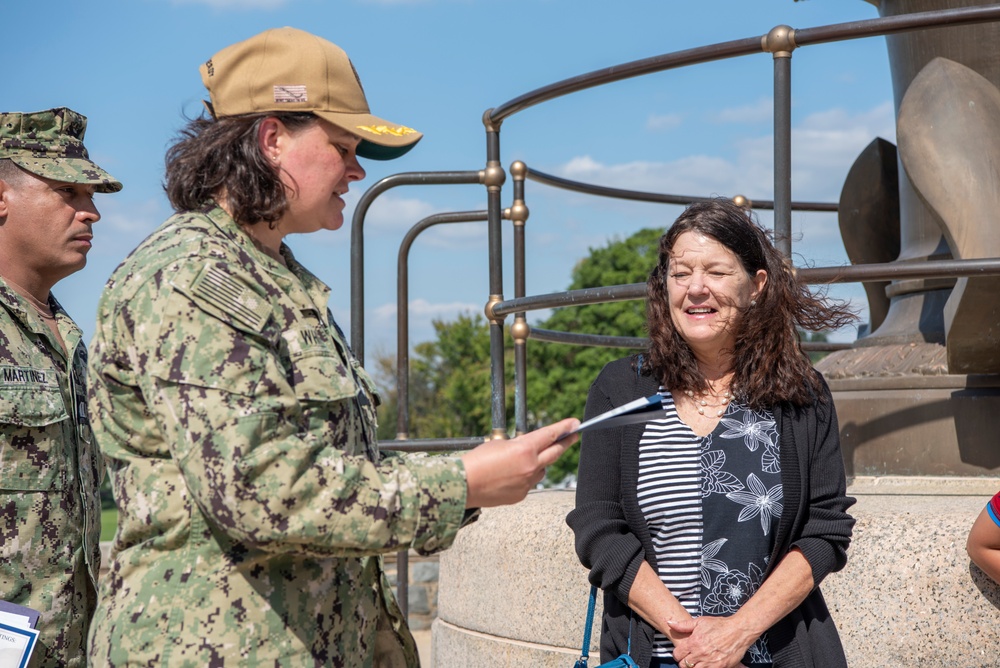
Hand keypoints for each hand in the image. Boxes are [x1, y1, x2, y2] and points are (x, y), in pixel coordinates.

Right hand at [461, 418, 578, 507]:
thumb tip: (527, 447)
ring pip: (541, 470)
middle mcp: (530, 466)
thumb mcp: (499, 444)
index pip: (550, 435)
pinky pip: (528, 483)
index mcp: (524, 449)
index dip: (564, 427)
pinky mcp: (521, 495)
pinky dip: (524, 478)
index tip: (575, 424)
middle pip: (555, 453)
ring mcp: (527, 482)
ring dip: (538, 463)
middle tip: (574, 436)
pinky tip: (509, 476)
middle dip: (565, 443)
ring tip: (521, 461)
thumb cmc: (476, 461)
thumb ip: (518, 444)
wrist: (463, 484)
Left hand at [668, 616, 754, 667]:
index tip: (681, 653)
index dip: (678, 654)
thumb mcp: (700, 621)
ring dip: (693, 666)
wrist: (738, 631)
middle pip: (683, 665)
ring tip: (697, 661)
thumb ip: (683, 625)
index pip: (677, 654)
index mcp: (694, 642)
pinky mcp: (719, 667)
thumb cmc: (719, 625)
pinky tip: (705, 664)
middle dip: (684, 661)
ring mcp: (710, 661)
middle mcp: (700, 653)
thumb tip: (669, 623)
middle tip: (689, 657)